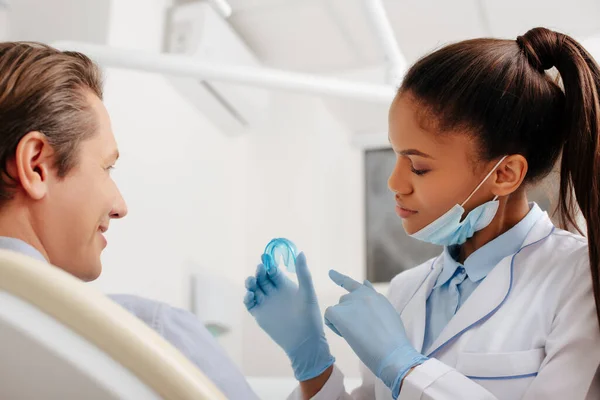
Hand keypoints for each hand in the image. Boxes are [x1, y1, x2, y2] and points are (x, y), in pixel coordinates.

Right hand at [243, 252, 334, 380]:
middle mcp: (274, 293)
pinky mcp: (260, 315)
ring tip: (252, 282)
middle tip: (260, 269)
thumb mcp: (307, 292)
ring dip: (250, 283)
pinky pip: (250, 304)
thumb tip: (300, 252)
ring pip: (254, 289)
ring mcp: (266, 303)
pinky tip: (250, 295)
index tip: (264, 257)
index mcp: (286, 285)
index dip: (268, 264)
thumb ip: (303, 273)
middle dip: (259, 273)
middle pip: (262, 278)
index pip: (273, 271)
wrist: (304, 341)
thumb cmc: (310, 316)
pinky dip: (247, 298)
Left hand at [324, 270, 426, 397]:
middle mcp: (361, 295)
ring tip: (359, 336)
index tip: (330, 273)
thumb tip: (364, 283)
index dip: (340, 278)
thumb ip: (374, 300)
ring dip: (342, 322)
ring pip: (337, 311)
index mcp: (374, 296)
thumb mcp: (387, 313)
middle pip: (344, 301)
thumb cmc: (392, 340)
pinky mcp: (340, 313)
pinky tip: (347, 335)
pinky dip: (334, 327)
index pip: (355, 284)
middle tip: (361, 333)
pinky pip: (329, 317)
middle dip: (347, 315)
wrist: (393, 352)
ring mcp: (351, 302)